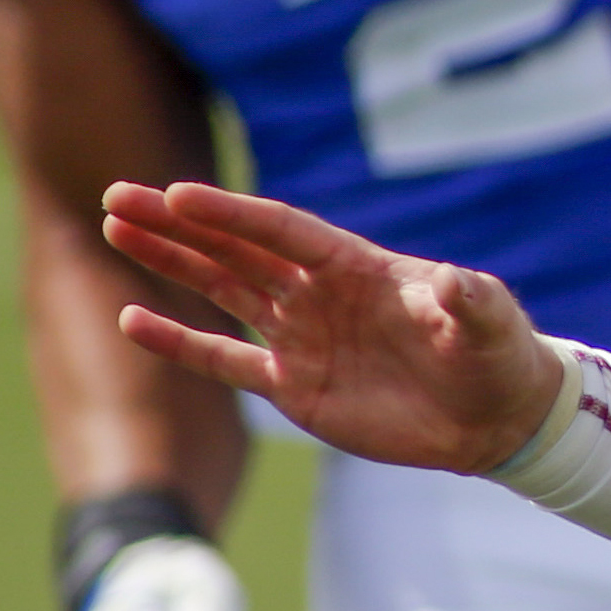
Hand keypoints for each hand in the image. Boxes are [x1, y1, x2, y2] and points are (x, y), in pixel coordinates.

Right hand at [101, 180, 569, 472]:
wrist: (493, 416)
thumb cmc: (495, 354)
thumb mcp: (488, 321)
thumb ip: (465, 300)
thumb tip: (450, 281)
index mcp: (357, 266)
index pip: (281, 230)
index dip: (231, 214)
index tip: (177, 194)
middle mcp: (319, 292)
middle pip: (236, 249)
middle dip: (178, 224)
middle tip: (118, 195)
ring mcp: (302, 337)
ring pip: (222, 290)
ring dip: (170, 263)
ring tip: (115, 230)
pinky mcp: (294, 385)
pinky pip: (226, 360)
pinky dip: (180, 342)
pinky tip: (133, 319)